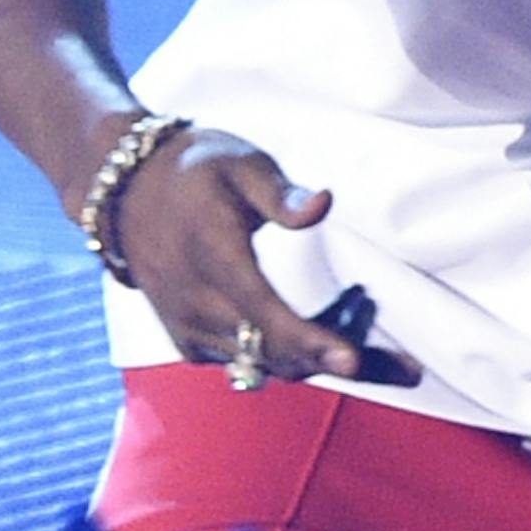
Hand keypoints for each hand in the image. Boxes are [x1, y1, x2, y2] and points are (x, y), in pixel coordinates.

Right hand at [102, 124, 419, 387]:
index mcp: (213, 258)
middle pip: (273, 355)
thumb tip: (324, 204)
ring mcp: (189, 330)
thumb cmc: (195, 169)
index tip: (354, 359)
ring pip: (262, 366)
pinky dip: (285, 356)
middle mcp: (197, 306)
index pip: (265, 315)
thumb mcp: (240, 163)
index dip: (312, 341)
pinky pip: (244, 363)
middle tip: (404, 367)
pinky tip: (326, 332)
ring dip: (317, 359)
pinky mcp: (189, 342)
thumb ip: (280, 191)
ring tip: (376, 338)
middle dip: (337, 363)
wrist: (127, 195)